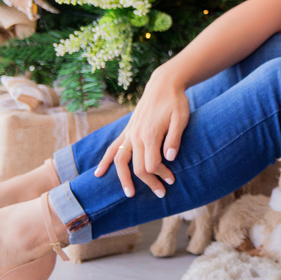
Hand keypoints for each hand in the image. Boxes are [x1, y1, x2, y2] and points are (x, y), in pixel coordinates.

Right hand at [94, 65, 189, 198]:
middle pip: (138, 167)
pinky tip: (98, 173)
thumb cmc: (176, 102)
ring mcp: (129, 134)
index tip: (172, 180)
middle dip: (149, 182)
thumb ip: (175, 138)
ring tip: (129, 193)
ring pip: (120, 161)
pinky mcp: (126, 131)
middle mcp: (136, 136)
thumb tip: (170, 158)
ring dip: (124, 179)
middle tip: (161, 193)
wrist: (163, 85)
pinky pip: (112, 148)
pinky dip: (105, 161)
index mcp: (150, 135)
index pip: (152, 164)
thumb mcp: (182, 118)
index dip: (162, 175)